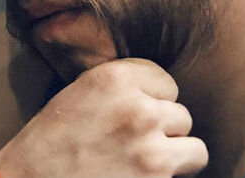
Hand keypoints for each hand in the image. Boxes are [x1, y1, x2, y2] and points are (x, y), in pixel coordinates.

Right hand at [0, 58, 207, 177]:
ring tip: (146, 166)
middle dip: (163, 132)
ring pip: (195, 149)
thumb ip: (122, 87)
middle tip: (134, 145)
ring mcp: (150, 152)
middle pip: (182, 115)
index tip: (132, 116)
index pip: (166, 83)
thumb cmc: (49, 144)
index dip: (152, 101)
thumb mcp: (80, 93)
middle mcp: (138, 110)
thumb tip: (160, 91)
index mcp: (115, 79)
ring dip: (176, 159)